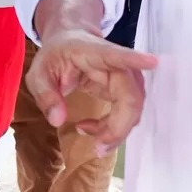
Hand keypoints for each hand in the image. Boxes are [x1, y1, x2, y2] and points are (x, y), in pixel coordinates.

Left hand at [26, 29, 157, 156]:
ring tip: (89, 137)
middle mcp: (116, 65)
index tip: (153, 61)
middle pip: (131, 97)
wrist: (69, 43)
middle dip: (118, 127)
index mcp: (93, 51)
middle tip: (98, 148)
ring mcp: (123, 78)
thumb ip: (45, 94)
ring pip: (132, 109)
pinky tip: (88, 128)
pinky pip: (126, 114)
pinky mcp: (124, 91)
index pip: (116, 55)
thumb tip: (57, 120)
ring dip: (115, 131)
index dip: (135, 59)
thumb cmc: (55, 55)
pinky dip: (111, 128)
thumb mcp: (38, 72)